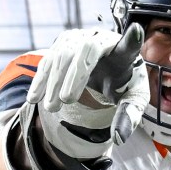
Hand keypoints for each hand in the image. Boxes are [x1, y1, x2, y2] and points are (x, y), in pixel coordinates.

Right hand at [29, 24, 144, 169]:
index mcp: (123, 52)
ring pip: (62, 55)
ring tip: (51, 107)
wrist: (107, 70)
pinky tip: (34, 98)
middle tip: (67, 100)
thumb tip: (118, 138)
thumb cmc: (122, 84)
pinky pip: (48, 60)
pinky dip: (41, 79)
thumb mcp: (131, 100)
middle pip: (86, 50)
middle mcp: (100, 39)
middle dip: (74, 75)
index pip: (128, 45)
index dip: (131, 40)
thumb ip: (129, 116)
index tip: (136, 31)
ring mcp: (79, 40)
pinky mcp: (62, 45)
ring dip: (54, 81)